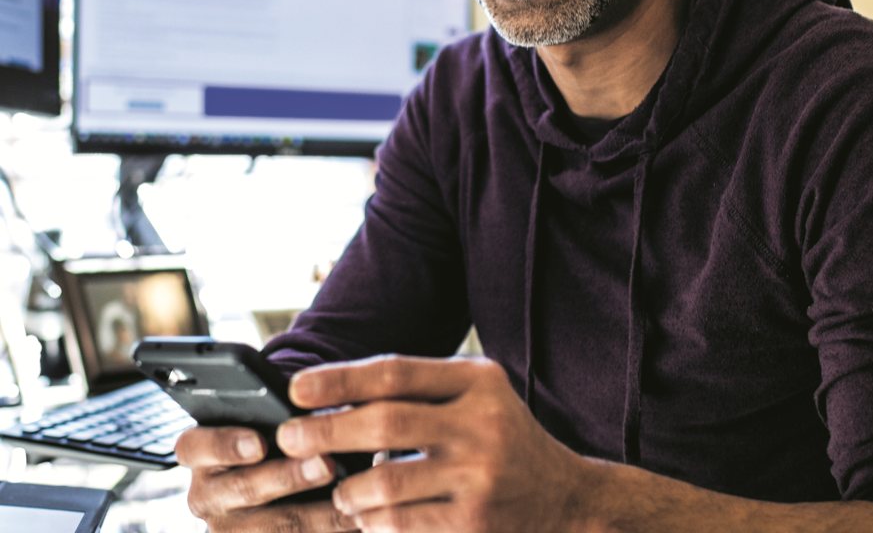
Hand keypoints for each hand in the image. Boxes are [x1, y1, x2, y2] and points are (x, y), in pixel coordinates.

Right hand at [175, 424, 358, 531]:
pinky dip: (328, 530)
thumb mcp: (270, 420)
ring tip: (351, 499)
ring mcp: (228, 529)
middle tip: (327, 463)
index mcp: (200, 451)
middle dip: (290, 476)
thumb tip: (319, 413)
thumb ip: (283, 417)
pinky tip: (357, 521)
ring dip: (316, 514)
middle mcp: (205, 494)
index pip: (195, 445)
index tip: (259, 443)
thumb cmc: (279, 435)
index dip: (225, 444)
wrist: (286, 477)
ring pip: (273, 526)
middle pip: (244, 488)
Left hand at [278, 355, 595, 532]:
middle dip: (326, 430)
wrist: (566, 498)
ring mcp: (479, 475)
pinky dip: (371, 520)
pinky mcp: (473, 522)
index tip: (296, 389)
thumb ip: (422, 391)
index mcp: (479, 381)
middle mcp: (482, 423)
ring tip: (339, 488)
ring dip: (347, 488)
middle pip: (384, 423)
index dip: (340, 379)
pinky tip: (365, 516)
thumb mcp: (478, 396)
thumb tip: (335, 396)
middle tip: (288, 437)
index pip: (397, 373)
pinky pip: (400, 522)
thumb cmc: (504, 438)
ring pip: (385, 482)